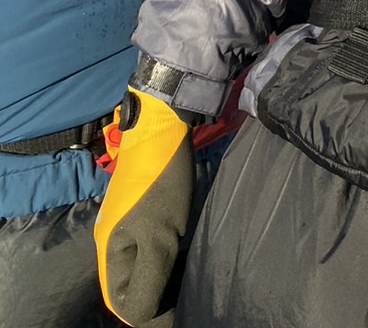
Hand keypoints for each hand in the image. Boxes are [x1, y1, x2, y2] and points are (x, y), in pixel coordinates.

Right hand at [94, 89, 193, 325]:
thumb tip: (141, 319)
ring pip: (142, 265)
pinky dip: (168, 256)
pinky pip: (151, 245)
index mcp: (110, 250)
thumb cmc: (161, 181)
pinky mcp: (145, 209)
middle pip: (129, 284)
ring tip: (192, 280)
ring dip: (164, 277)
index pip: (120, 301)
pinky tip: (188, 254)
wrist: (164, 124)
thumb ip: (148, 280)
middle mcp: (114, 239)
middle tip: (189, 297)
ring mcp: (129, 222)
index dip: (148, 313)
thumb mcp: (159, 235)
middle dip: (156, 297)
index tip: (179, 311)